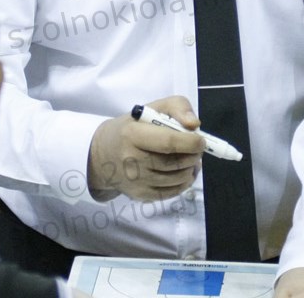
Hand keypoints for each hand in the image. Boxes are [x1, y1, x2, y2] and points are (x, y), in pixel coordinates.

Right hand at [86, 95, 203, 201]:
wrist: (102, 155)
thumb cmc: (131, 128)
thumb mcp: (150, 108)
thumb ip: (177, 107)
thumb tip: (194, 124)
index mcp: (133, 135)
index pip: (168, 142)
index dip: (190, 142)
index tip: (201, 140)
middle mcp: (132, 161)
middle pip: (175, 163)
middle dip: (193, 156)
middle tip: (196, 149)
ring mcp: (137, 181)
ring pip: (177, 179)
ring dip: (191, 169)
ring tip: (190, 159)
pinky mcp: (141, 195)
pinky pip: (172, 192)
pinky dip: (185, 182)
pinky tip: (183, 171)